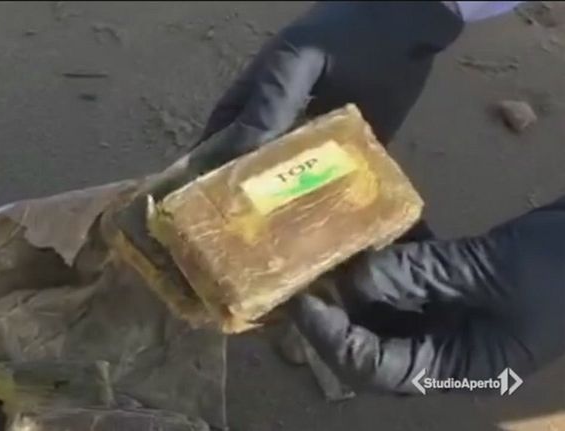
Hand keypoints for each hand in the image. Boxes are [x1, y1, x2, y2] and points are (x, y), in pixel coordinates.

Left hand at [289, 196, 564, 393]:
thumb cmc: (561, 265)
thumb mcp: (490, 270)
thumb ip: (420, 275)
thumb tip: (354, 279)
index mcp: (462, 368)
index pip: (378, 369)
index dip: (335, 340)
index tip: (305, 305)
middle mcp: (447, 354)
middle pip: (371, 350)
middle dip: (333, 321)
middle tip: (302, 283)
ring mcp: (448, 325)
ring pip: (382, 322)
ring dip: (351, 297)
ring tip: (319, 266)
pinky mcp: (450, 297)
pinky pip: (402, 293)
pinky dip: (379, 276)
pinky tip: (359, 252)